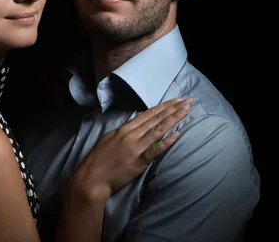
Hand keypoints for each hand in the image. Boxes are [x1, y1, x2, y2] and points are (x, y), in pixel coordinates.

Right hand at [69, 97, 191, 200]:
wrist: (91, 178)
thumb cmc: (97, 160)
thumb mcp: (108, 139)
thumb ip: (123, 133)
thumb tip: (135, 128)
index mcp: (124, 129)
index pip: (147, 114)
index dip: (162, 107)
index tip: (175, 100)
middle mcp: (131, 134)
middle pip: (155, 118)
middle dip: (173, 108)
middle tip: (187, 100)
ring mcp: (135, 147)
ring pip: (158, 129)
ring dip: (174, 119)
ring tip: (187, 110)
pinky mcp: (139, 161)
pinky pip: (155, 149)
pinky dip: (166, 141)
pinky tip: (177, 134)